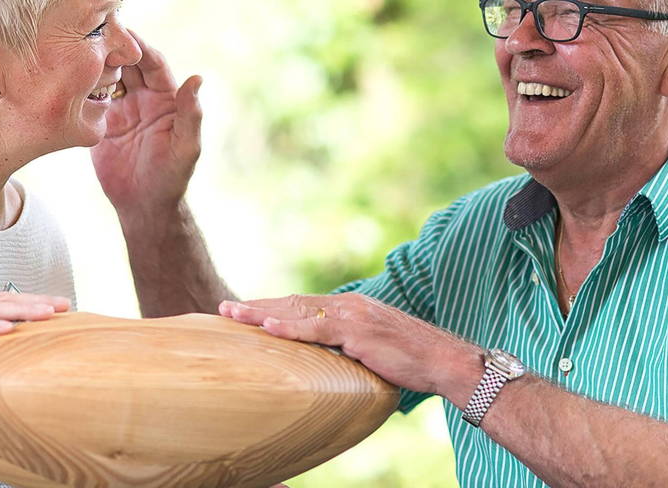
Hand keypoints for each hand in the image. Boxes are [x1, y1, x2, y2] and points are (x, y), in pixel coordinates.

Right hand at [91, 29, 202, 216]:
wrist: (144, 206)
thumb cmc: (172, 178)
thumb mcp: (186, 147)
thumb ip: (191, 114)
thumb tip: (197, 78)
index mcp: (166, 99)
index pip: (152, 63)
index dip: (139, 46)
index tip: (123, 31)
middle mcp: (143, 98)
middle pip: (127, 63)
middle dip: (112, 46)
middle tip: (91, 30)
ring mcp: (120, 109)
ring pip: (106, 77)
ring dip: (93, 62)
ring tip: (73, 47)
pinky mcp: (100, 123)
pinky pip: (88, 98)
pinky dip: (79, 86)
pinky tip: (64, 74)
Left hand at [218, 294, 478, 396]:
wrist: (443, 360)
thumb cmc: (412, 360)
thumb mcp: (374, 350)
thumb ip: (349, 349)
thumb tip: (328, 365)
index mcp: (350, 307)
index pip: (302, 305)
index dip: (272, 308)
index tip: (245, 312)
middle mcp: (348, 305)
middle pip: (292, 303)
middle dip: (256, 306)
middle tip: (223, 309)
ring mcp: (352, 316)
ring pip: (296, 311)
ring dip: (261, 313)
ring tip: (231, 314)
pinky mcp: (357, 332)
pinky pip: (317, 329)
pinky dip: (290, 327)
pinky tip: (267, 327)